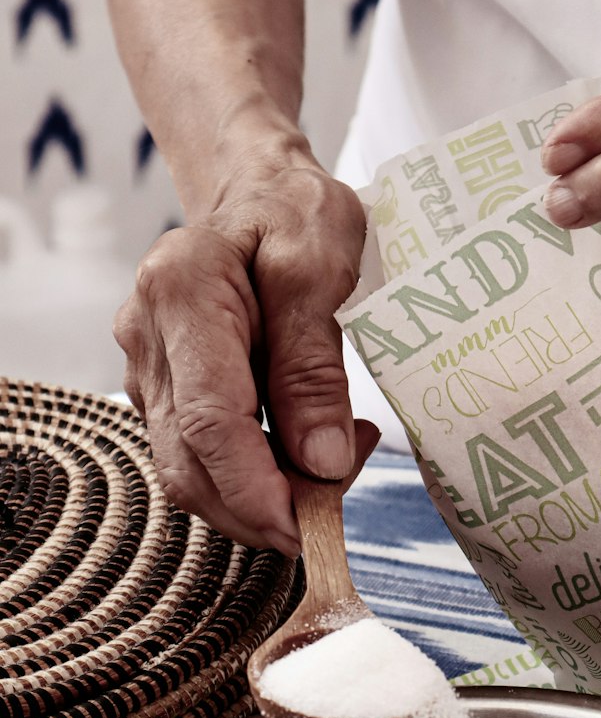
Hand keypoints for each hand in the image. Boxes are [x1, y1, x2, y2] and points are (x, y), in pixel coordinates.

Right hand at [115, 140, 366, 554]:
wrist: (256, 188)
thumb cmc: (293, 214)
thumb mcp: (323, 269)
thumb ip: (314, 367)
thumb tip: (319, 463)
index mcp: (181, 292)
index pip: (209, 420)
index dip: (256, 490)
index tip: (305, 529)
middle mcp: (146, 336)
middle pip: (190, 463)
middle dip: (261, 511)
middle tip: (336, 507)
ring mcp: (148, 369)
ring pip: (192, 471)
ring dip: (264, 497)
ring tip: (338, 459)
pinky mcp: (164, 392)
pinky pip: (202, 456)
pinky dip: (257, 475)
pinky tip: (310, 446)